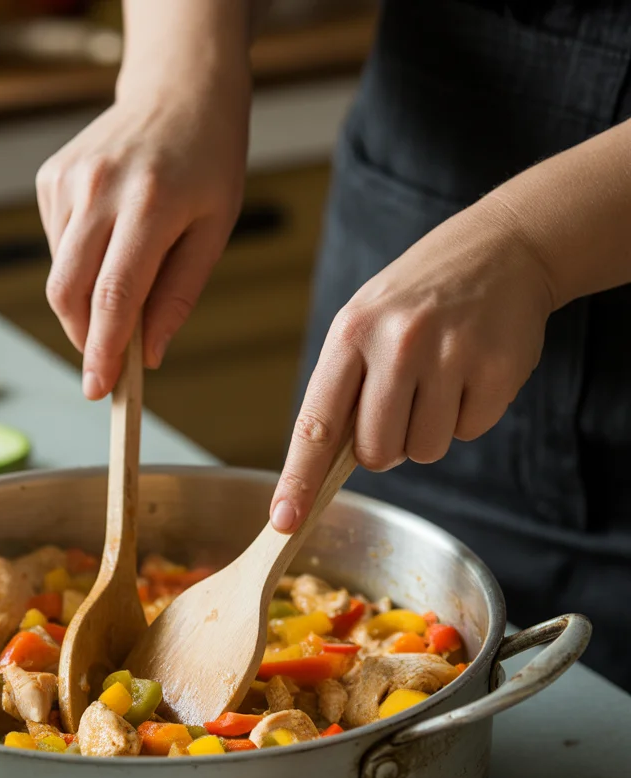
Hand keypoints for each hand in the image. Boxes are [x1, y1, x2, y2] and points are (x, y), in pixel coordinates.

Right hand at [36, 62, 250, 398]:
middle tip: (105, 363)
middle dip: (83, 338)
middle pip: (68, 291)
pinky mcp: (51, 179)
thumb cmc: (208, 163)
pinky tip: (110, 239)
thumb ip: (179, 295)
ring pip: (59, 273)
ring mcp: (68, 181)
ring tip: (127, 273)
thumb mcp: (215, 229)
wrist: (178, 89)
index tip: (99, 389)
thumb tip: (149, 355)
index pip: (114, 294)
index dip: (102, 350)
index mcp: (150, 203)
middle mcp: (99, 189)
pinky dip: (80, 265)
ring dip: (86, 301)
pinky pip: (57, 246)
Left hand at [271, 197, 554, 531]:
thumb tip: (323, 468)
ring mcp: (451, 355)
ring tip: (438, 378)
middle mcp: (398, 343)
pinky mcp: (498, 369)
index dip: (299, 480)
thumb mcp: (362, 323)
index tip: (285, 520)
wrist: (501, 248)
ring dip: (429, 431)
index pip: (315, 424)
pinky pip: (469, 432)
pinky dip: (469, 415)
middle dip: (386, 444)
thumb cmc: (416, 299)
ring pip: (425, 450)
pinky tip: (470, 371)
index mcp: (351, 334)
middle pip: (377, 452)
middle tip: (401, 400)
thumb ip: (342, 389)